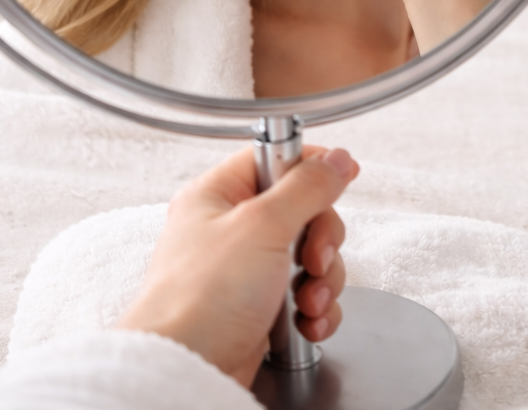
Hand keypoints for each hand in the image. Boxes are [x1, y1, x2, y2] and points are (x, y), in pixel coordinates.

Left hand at [116, 146, 359, 386]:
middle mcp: (232, 230)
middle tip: (313, 258)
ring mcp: (247, 270)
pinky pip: (306, 295)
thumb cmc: (200, 298)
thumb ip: (307, 187)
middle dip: (322, 241)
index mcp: (219, 196)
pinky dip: (316, 310)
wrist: (185, 368)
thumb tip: (337, 159)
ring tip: (307, 301)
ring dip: (322, 281)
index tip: (341, 177)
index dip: (312, 168)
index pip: (277, 159)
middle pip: (304, 212)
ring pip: (311, 257)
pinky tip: (307, 323)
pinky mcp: (261, 307)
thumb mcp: (262, 226)